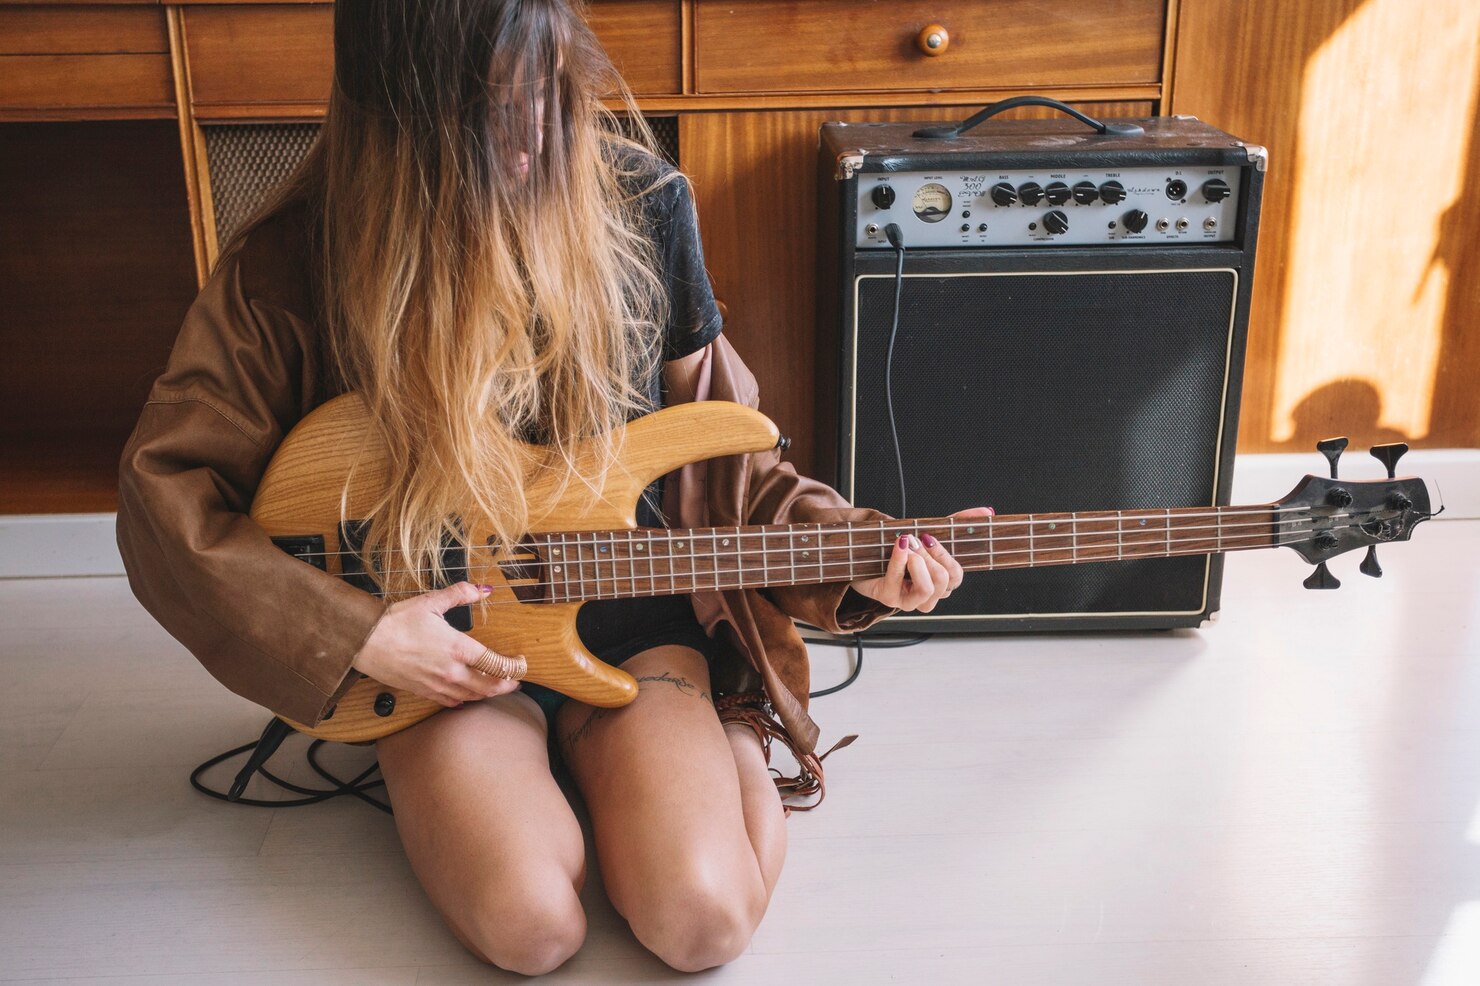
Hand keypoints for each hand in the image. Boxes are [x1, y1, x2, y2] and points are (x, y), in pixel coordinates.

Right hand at [351, 581, 525, 707]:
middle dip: (507, 685)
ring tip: (498, 688)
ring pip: (472, 697)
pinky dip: (465, 701)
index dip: (515, 666)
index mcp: (459, 648)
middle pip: (489, 686)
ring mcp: (438, 685)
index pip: (497, 663)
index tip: (522, 662)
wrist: (365, 643)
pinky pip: (451, 702)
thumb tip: (484, 589)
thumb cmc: (396, 621)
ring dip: (488, 694)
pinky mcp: (424, 692)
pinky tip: (467, 697)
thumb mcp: (431, 602)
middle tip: (517, 681)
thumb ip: (461, 594)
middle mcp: (452, 671)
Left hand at [848, 507, 994, 612]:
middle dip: (932, 555)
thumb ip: (957, 522)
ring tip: (908, 543)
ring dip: (918, 561)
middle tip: (917, 538)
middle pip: (944, 581)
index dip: (947, 555)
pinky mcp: (888, 598)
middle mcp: (926, 596)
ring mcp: (907, 600)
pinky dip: (900, 560)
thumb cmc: (896, 546)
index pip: (956, 576)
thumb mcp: (927, 532)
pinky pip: (898, 582)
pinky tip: (899, 546)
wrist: (860, 553)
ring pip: (927, 588)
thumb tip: (987, 511)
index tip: (931, 536)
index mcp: (938, 583)